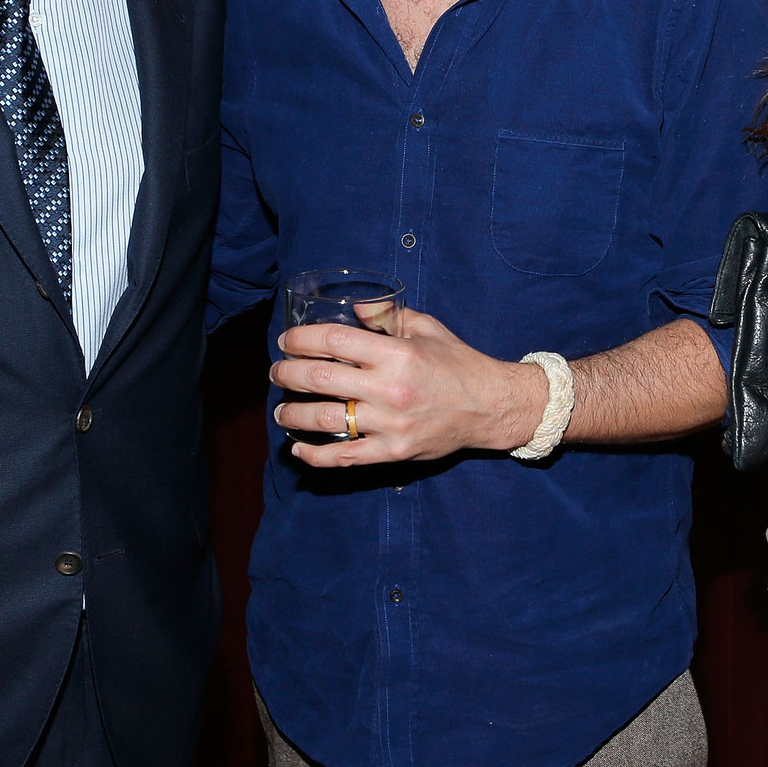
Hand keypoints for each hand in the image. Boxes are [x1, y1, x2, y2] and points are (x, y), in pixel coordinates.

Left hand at [271, 308, 546, 466]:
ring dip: (293, 414)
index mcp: (396, 353)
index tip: (286, 341)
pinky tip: (299, 450)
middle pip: (320, 378)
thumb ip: (387, 316)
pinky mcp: (392, 452)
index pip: (334, 341)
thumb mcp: (426, 328)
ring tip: (281, 409)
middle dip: (288, 373)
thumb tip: (350, 308)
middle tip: (276, 371)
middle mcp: (389, 388)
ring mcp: (390, 423)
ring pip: (325, 419)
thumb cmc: (457, 362)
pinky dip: (316, 456)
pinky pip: (345, 457)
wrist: (490, 406)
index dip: (302, 339)